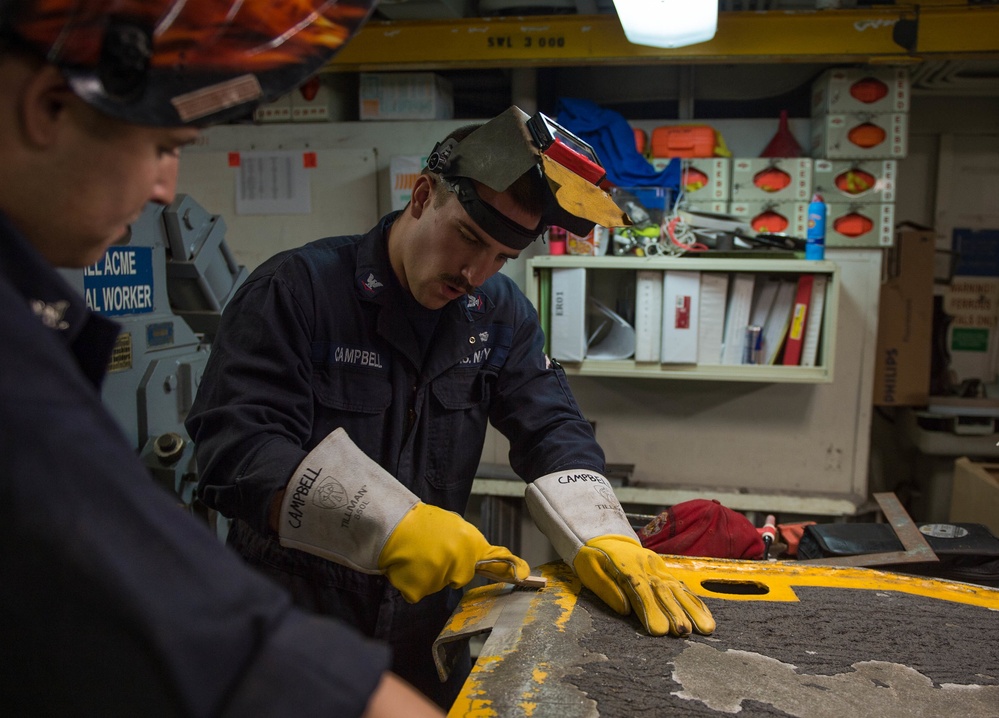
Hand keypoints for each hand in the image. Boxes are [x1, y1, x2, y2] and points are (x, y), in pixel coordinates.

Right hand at [378, 502, 529, 602]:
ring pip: (437, 584)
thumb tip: (476, 557)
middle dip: (447, 568)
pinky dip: (411, 582)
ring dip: (427, 574)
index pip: (496, 558)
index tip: (523, 574)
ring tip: (416, 554)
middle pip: (458, 577)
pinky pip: (417, 591)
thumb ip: (466, 543)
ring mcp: (439, 579)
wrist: (391, 523)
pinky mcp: (420, 591)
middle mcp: (459, 563)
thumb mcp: (451, 524)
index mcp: (469, 543)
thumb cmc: (419, 522)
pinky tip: (406, 565)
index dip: (510, 568)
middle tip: (430, 551)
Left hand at [573, 534, 714, 636]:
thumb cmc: (594, 557)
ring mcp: (659, 569)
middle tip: (684, 633)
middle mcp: (647, 567)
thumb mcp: (590, 569)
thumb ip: (606, 588)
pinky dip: (695, 602)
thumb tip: (624, 610)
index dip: (650, 610)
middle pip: (663, 592)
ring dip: (692, 610)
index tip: (659, 630)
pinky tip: (706, 617)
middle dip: (675, 613)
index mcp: (626, 567)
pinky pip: (682, 587)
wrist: (605, 536)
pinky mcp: (665, 572)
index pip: (640, 590)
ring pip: (677, 590)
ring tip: (705, 629)